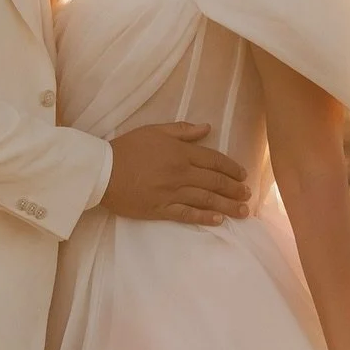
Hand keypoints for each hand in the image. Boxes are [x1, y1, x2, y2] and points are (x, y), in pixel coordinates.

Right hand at [103, 123, 249, 225]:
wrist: (102, 172)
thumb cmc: (127, 149)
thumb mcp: (155, 131)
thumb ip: (182, 130)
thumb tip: (207, 128)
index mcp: (180, 153)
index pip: (214, 161)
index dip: (231, 168)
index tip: (243, 175)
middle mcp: (180, 174)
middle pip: (214, 182)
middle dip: (234, 189)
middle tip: (247, 194)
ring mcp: (171, 193)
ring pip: (206, 200)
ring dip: (227, 205)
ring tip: (243, 211)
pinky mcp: (161, 210)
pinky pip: (187, 215)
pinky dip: (205, 218)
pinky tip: (219, 221)